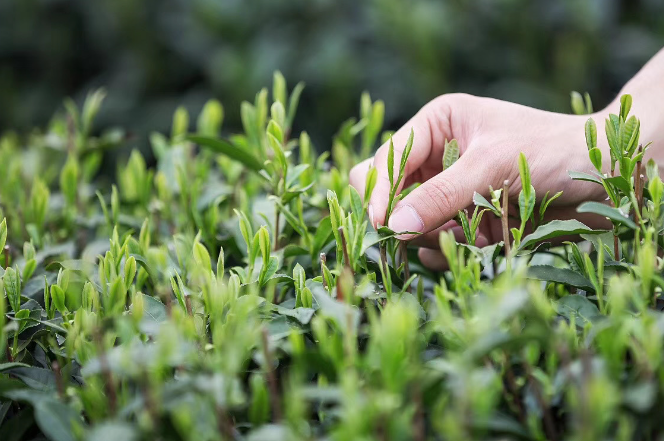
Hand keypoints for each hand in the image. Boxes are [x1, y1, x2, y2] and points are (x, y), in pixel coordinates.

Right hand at [349, 93, 612, 269]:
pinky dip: (450, 250)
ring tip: (467, 236)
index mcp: (437, 126)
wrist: (606, 175)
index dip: (379, 191)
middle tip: (412, 237)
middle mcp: (438, 158)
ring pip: (412, 225)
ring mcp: (452, 193)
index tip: (382, 225)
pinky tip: (475, 246)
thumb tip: (393, 227)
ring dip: (432, 237)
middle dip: (400, 217)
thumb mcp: (490, 165)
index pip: (387, 159)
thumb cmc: (552, 150)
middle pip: (390, 193)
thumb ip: (439, 196)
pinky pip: (438, 243)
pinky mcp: (467, 221)